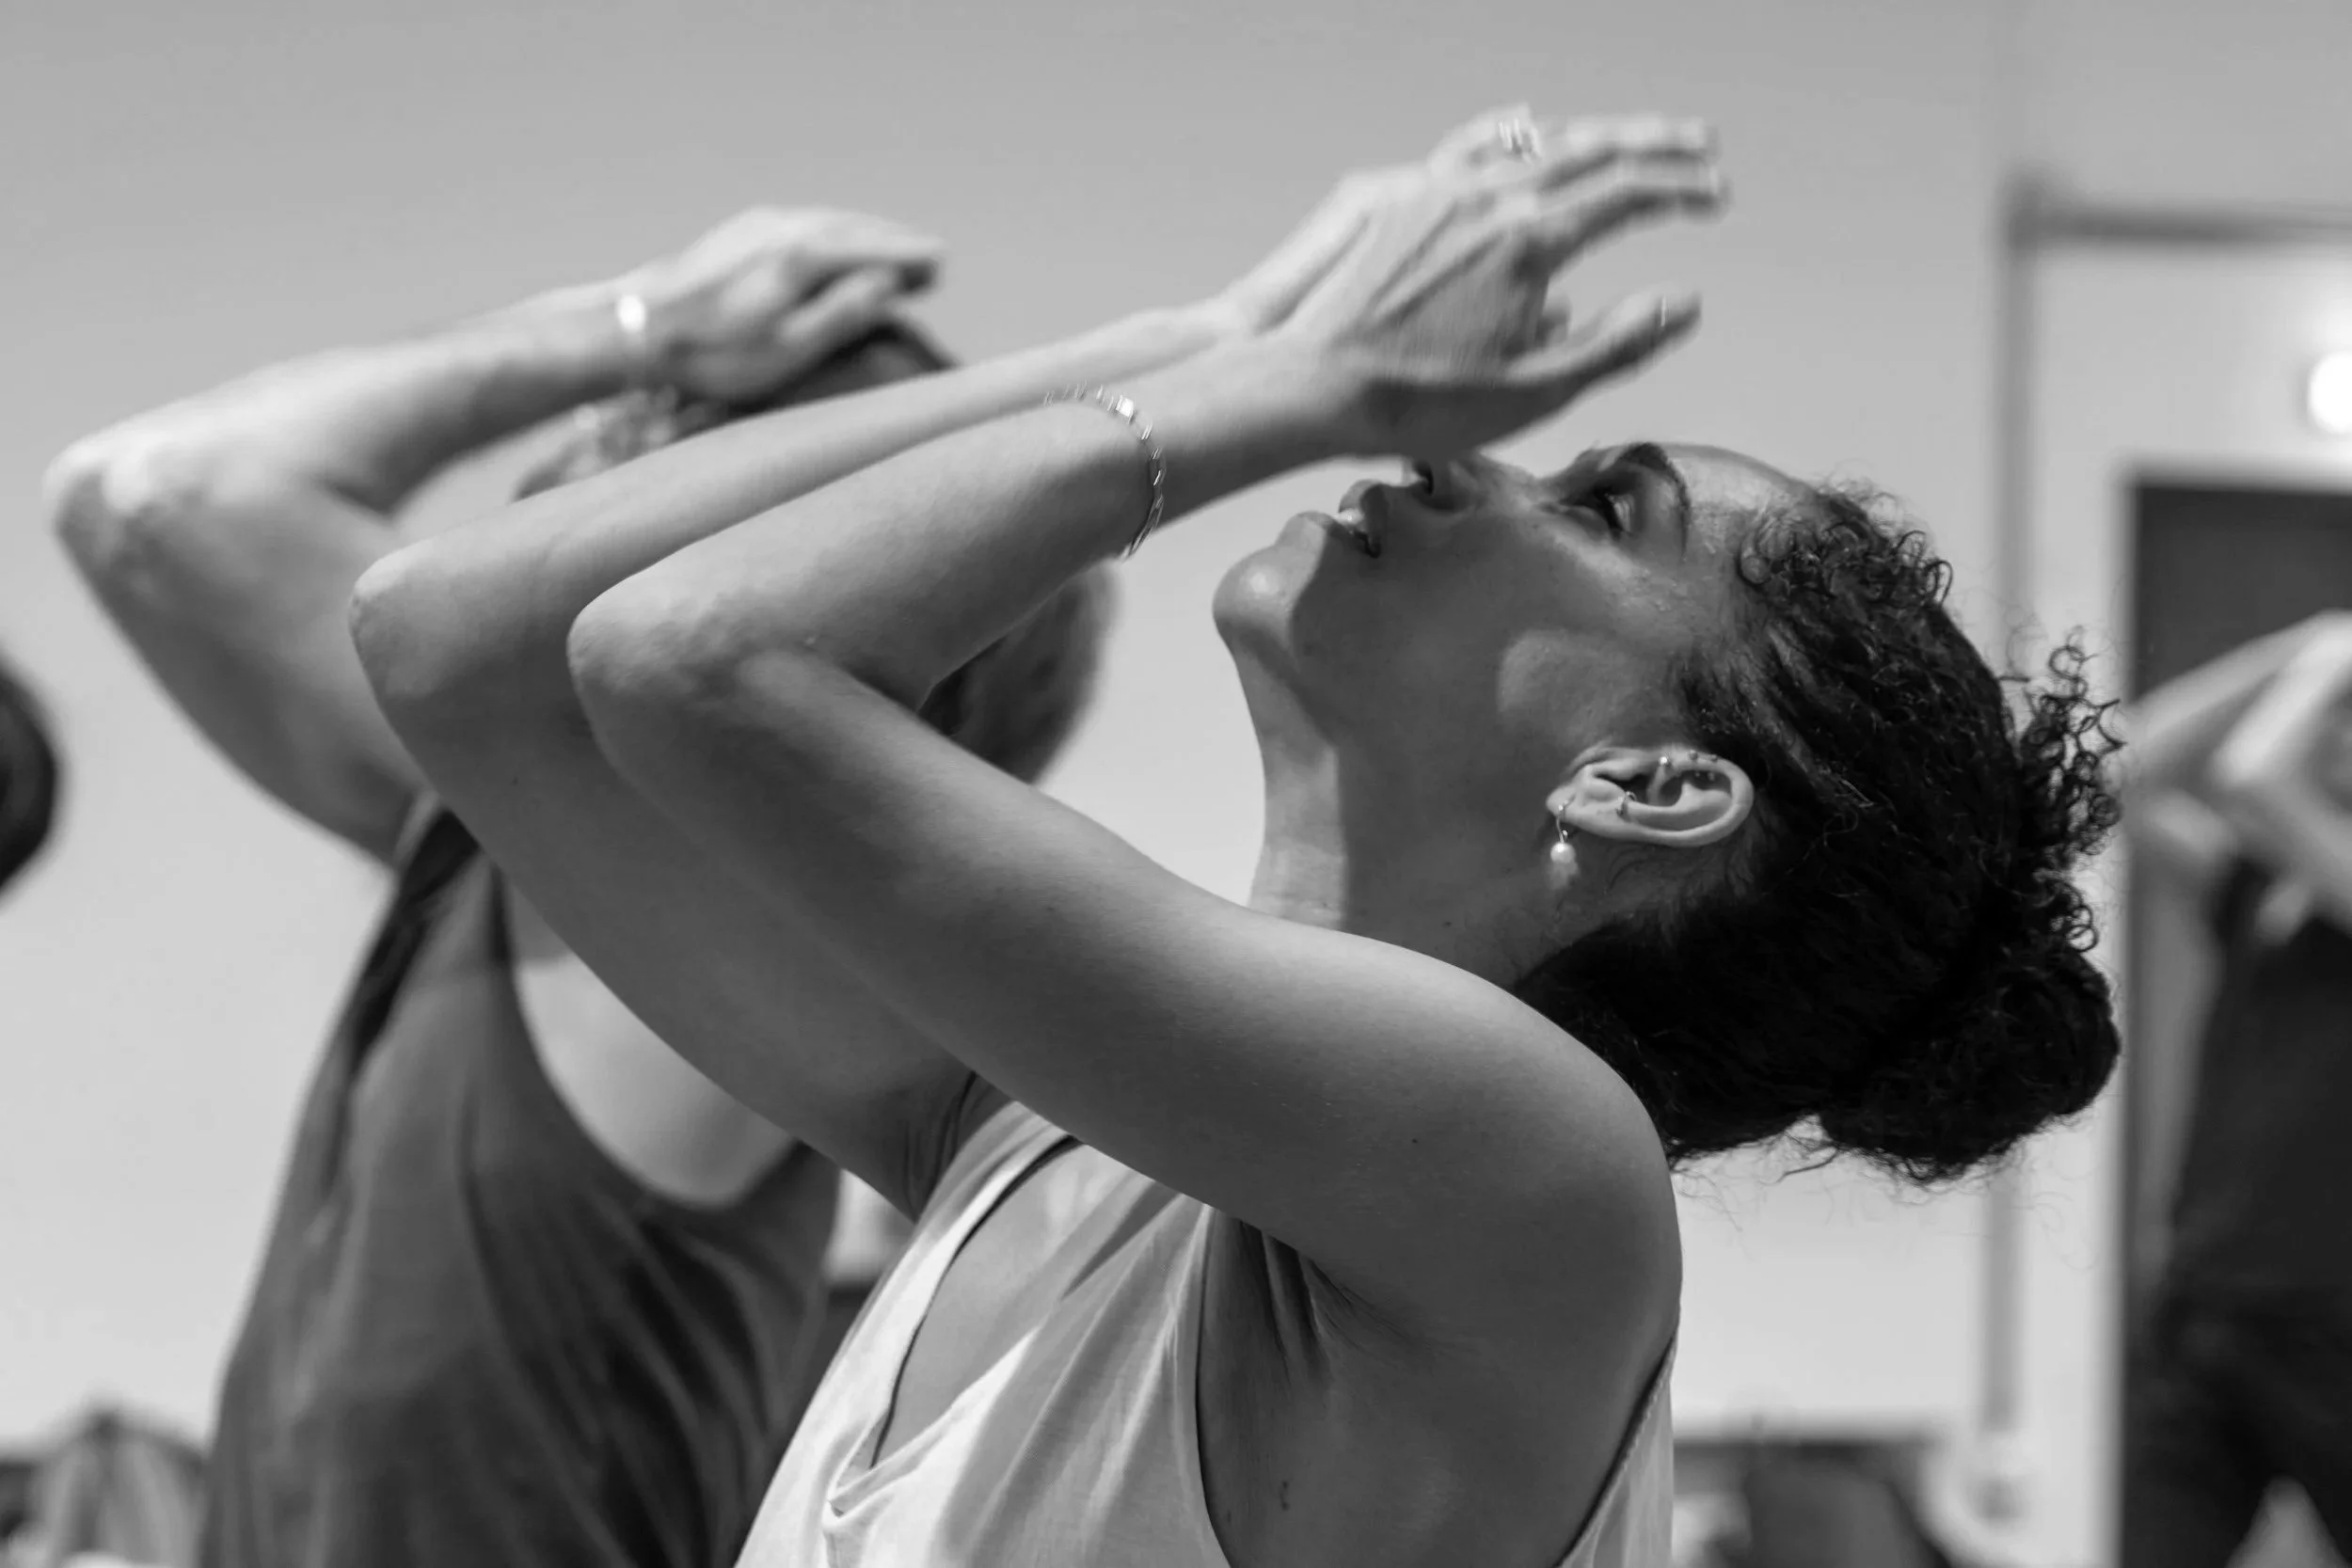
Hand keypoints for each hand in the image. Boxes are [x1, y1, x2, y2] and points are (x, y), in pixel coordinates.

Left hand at [617, 208, 944, 401]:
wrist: (634, 329)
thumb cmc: (713, 353)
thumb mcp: (788, 349)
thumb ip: (843, 314)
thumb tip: (888, 282)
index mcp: (802, 256)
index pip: (872, 248)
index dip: (910, 256)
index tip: (942, 263)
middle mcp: (783, 228)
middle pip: (854, 228)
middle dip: (894, 242)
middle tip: (931, 260)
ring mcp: (757, 226)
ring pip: (828, 222)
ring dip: (864, 235)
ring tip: (893, 250)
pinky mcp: (737, 234)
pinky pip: (803, 224)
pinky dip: (833, 233)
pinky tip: (834, 245)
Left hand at [1270, 113, 1723, 455]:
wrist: (1315, 386)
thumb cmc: (1421, 405)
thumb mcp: (1536, 391)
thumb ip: (1618, 342)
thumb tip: (1685, 302)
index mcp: (1528, 242)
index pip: (1626, 194)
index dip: (1681, 189)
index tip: (1718, 195)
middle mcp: (1488, 200)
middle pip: (1590, 149)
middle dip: (1654, 143)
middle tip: (1702, 144)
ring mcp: (1441, 192)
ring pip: (1533, 141)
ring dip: (1591, 135)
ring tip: (1628, 139)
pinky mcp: (1404, 200)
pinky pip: (1473, 147)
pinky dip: (1515, 130)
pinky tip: (1525, 122)